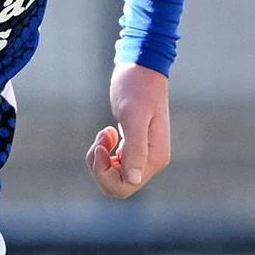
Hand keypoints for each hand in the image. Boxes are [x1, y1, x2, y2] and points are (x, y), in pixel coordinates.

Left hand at [85, 63, 171, 198]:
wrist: (141, 67)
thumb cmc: (137, 87)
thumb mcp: (132, 116)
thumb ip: (135, 149)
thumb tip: (132, 180)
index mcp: (155, 158)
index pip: (125, 186)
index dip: (105, 173)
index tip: (100, 146)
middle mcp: (152, 161)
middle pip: (118, 187)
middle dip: (101, 168)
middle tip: (99, 141)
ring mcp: (144, 155)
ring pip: (114, 177)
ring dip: (101, 159)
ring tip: (104, 133)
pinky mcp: (134, 147)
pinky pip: (115, 164)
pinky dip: (104, 152)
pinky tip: (108, 132)